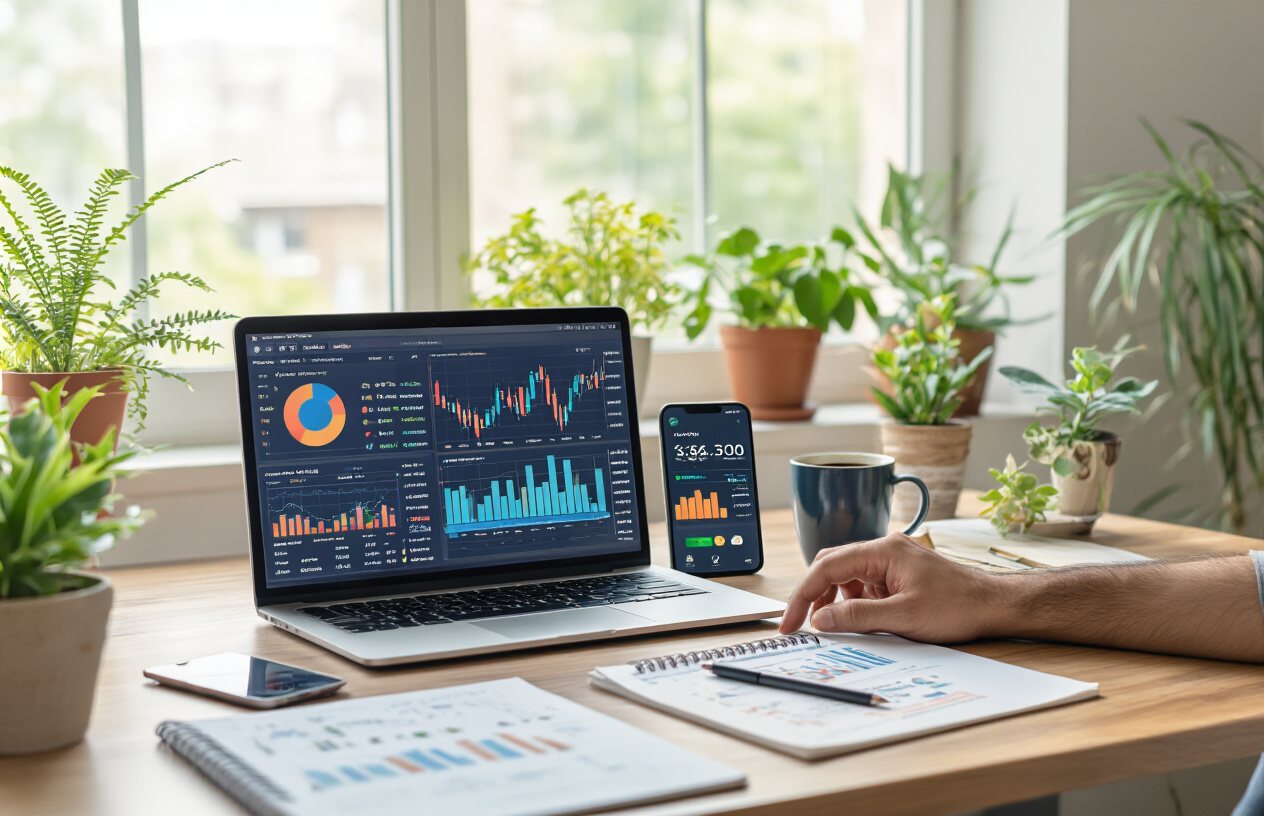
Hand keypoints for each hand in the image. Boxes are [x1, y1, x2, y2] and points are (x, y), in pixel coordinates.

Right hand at [778, 533, 1008, 642]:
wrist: (992, 606)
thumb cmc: (957, 607)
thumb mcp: (904, 617)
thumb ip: (858, 617)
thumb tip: (821, 620)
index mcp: (883, 551)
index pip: (827, 567)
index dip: (803, 594)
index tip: (790, 621)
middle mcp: (883, 549)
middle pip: (831, 565)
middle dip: (812, 594)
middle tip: (800, 623)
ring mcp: (890, 561)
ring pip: (845, 575)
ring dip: (833, 599)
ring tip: (830, 624)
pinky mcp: (896, 574)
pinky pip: (862, 584)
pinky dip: (852, 602)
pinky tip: (857, 618)